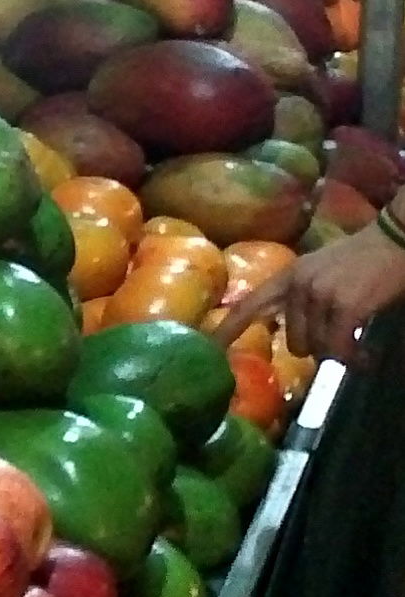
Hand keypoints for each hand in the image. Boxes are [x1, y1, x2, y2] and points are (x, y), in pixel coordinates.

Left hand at [218, 222, 404, 362]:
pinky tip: (363, 355)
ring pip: (317, 346)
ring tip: (355, 347)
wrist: (393, 240)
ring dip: (337, 352)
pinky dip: (352, 356)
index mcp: (287, 275)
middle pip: (292, 339)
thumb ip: (300, 295)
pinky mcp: (345, 307)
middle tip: (335, 345)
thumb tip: (292, 330)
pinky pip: (339, 347)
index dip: (228, 328)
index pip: (249, 304)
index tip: (210, 347)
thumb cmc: (360, 258)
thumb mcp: (318, 271)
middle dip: (313, 348)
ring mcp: (320, 295)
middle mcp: (297, 285)